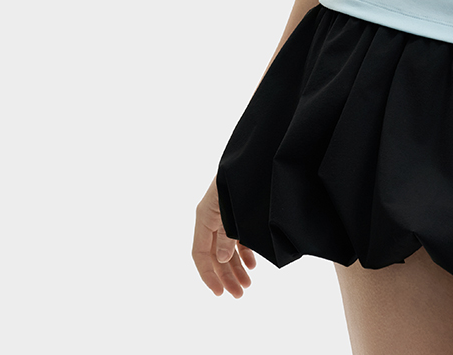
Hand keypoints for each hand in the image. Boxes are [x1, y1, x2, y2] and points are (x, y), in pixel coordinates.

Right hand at [193, 176, 257, 296]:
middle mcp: (212, 219)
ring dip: (236, 268)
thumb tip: (221, 260)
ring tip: (247, 285)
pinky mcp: (237, 214)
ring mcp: (224, 217)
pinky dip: (244, 252)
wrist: (253, 159)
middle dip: (226, 276)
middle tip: (239, 294)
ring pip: (226, 249)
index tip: (219, 292)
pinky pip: (237, 238)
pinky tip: (252, 264)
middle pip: (215, 256)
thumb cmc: (238, 181)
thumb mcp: (229, 210)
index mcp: (204, 218)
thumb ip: (225, 236)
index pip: (199, 254)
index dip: (207, 275)